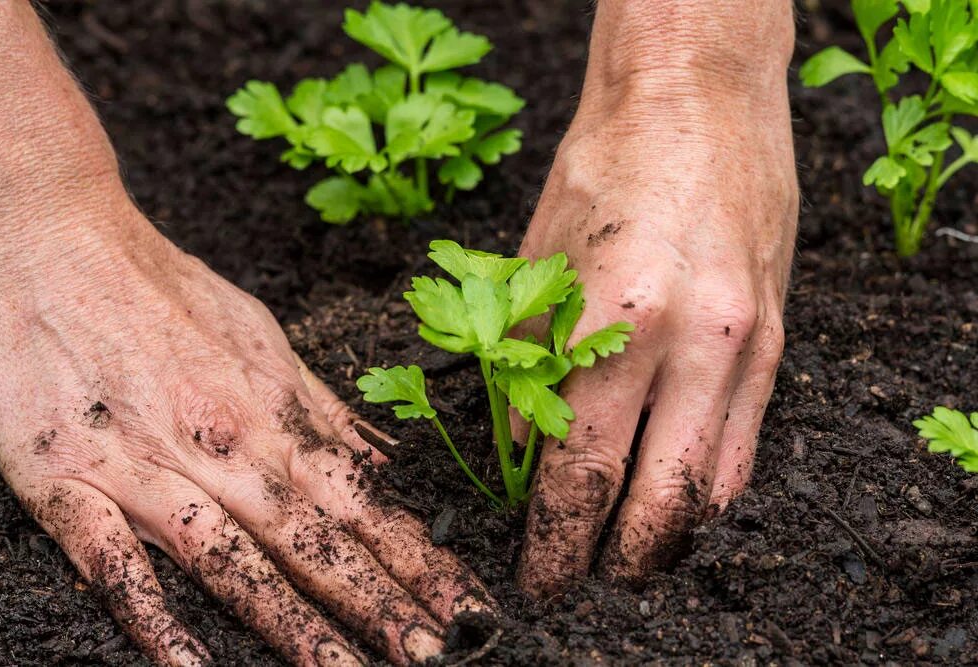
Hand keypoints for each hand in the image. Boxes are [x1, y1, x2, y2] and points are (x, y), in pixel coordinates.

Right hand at [0, 208, 491, 664]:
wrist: (54, 237)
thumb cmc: (165, 288)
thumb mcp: (263, 337)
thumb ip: (320, 409)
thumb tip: (382, 459)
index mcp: (271, 412)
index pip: (364, 501)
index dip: (419, 560)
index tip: (467, 607)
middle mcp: (223, 447)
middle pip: (316, 541)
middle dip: (383, 605)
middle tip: (440, 656)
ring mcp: (146, 467)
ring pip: (234, 562)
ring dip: (296, 626)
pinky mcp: (66, 480)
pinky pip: (113, 561)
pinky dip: (151, 616)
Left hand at [516, 0, 797, 595]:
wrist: (696, 96)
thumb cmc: (602, 170)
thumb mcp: (536, 265)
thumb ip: (527, 368)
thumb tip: (523, 455)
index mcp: (614, 320)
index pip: (580, 471)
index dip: (556, 540)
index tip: (540, 577)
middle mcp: (692, 342)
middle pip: (655, 501)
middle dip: (614, 559)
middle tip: (584, 582)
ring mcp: (745, 343)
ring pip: (714, 488)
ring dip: (670, 538)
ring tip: (632, 557)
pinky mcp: (776, 336)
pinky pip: (750, 445)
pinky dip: (711, 491)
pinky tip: (682, 504)